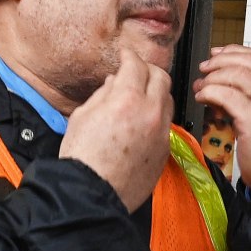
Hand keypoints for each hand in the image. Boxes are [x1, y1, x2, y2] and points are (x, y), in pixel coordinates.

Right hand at [60, 48, 172, 212]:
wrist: (92, 194)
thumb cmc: (82, 158)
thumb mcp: (82, 116)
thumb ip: (102, 94)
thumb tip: (114, 83)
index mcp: (127, 100)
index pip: (136, 65)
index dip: (130, 56)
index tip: (125, 55)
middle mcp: (151, 113)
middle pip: (161, 77)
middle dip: (148, 69)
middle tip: (136, 70)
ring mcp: (161, 132)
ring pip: (168, 100)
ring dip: (157, 92)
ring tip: (141, 94)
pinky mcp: (165, 150)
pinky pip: (166, 124)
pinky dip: (157, 115)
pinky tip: (143, 120)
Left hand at [193, 45, 250, 202]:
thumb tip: (228, 71)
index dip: (234, 52)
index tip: (217, 55)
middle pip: (247, 62)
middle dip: (219, 62)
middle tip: (205, 70)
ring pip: (234, 75)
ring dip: (212, 78)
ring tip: (202, 87)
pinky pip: (225, 95)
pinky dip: (209, 92)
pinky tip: (203, 98)